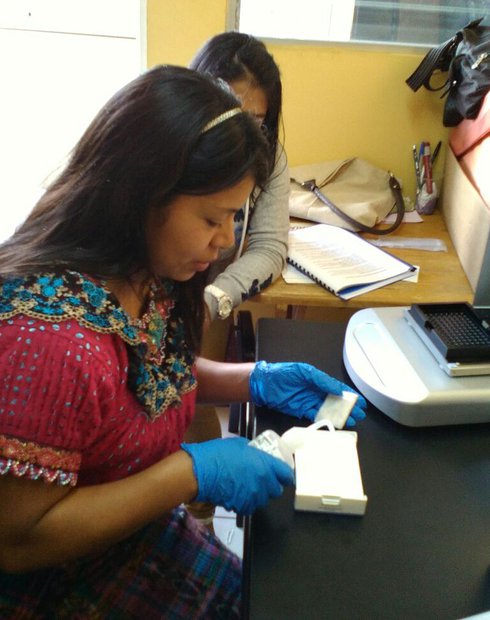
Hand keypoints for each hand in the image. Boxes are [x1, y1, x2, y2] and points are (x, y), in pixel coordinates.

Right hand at [181, 437, 293, 514]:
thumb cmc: (218, 453)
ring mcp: (252, 497)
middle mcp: (263, 484)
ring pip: (263, 499)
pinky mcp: (242, 506)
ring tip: (248, 486)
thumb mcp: (239, 445)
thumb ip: (253, 452)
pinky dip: (247, 501)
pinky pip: (250, 506)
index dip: (286, 475)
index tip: (283, 474)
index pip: (286, 474)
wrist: (200, 472)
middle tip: (263, 479)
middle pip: (276, 490)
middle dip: (272, 485)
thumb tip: (256, 455)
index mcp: (265, 466)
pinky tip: (238, 494)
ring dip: (259, 494)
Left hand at [249, 361, 366, 426]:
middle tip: (359, 414)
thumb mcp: (304, 372)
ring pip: (328, 409)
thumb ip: (321, 380)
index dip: (349, 394)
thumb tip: (338, 388)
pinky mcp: (302, 410)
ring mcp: (309, 401)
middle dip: (348, 407)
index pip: (337, 387)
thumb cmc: (282, 373)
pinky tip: (335, 424)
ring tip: (351, 421)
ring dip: (340, 415)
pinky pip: (317, 416)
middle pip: (335, 400)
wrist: (263, 384)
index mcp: (317, 379)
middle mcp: (315, 390)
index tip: (360, 401)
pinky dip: (327, 420)